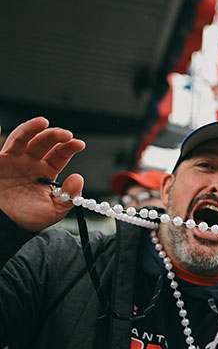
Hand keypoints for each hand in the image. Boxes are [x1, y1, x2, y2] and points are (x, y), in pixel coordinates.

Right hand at [0, 117, 85, 231]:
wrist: (5, 226)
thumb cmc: (27, 218)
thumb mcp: (53, 210)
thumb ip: (68, 197)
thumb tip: (78, 179)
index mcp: (46, 171)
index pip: (60, 154)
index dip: (69, 147)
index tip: (79, 144)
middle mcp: (30, 162)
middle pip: (43, 142)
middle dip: (55, 136)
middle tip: (66, 134)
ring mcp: (12, 160)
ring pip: (22, 138)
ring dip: (31, 128)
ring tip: (43, 122)